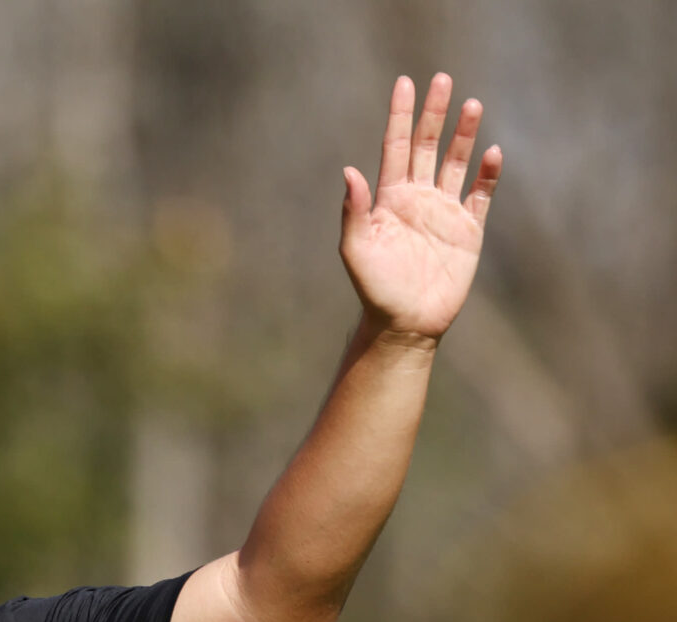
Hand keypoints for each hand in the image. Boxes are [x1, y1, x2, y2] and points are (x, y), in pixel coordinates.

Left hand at [341, 73, 501, 341]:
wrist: (405, 323)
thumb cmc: (374, 289)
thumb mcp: (357, 249)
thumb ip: (354, 210)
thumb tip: (349, 171)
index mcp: (389, 199)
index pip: (396, 147)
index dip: (400, 116)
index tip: (405, 83)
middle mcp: (417, 198)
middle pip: (428, 146)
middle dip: (434, 113)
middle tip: (442, 78)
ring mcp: (444, 212)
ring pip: (457, 163)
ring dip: (464, 135)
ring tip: (471, 104)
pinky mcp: (468, 230)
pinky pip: (481, 195)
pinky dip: (487, 174)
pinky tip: (492, 152)